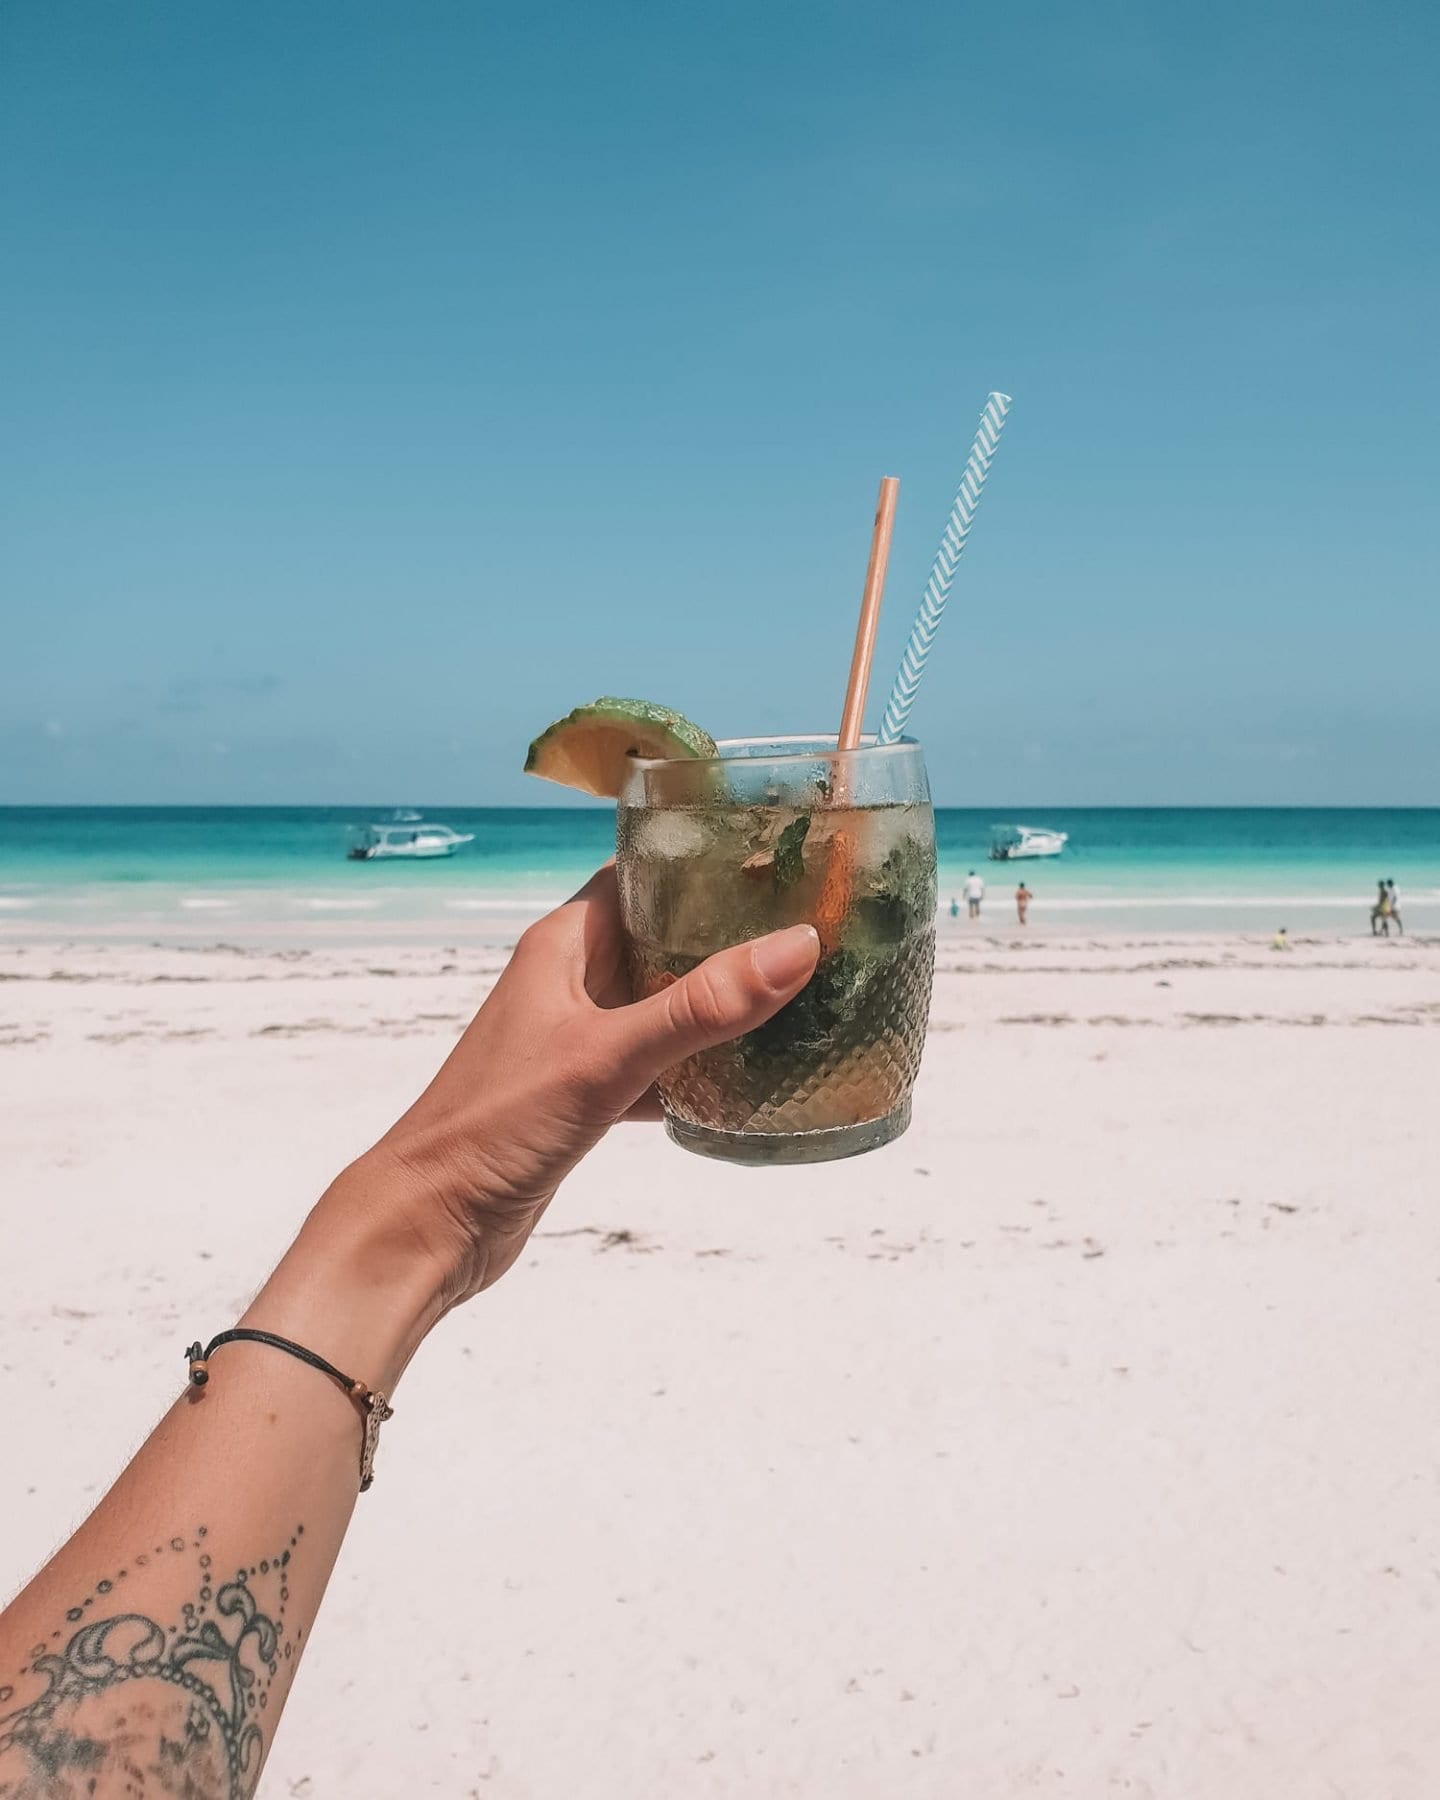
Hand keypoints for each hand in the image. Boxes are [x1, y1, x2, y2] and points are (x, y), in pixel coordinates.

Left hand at [364, 865, 818, 1303]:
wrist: (429, 1223)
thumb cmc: (494, 1124)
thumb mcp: (607, 1056)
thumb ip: (701, 1006)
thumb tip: (796, 946)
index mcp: (564, 945)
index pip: (640, 874)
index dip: (703, 861)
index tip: (778, 858)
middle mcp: (571, 982)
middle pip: (662, 937)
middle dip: (728, 933)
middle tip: (812, 926)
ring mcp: (579, 1040)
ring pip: (664, 1005)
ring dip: (719, 1004)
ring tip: (800, 994)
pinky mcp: (587, 1095)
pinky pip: (658, 1066)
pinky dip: (700, 1070)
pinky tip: (752, 1080)